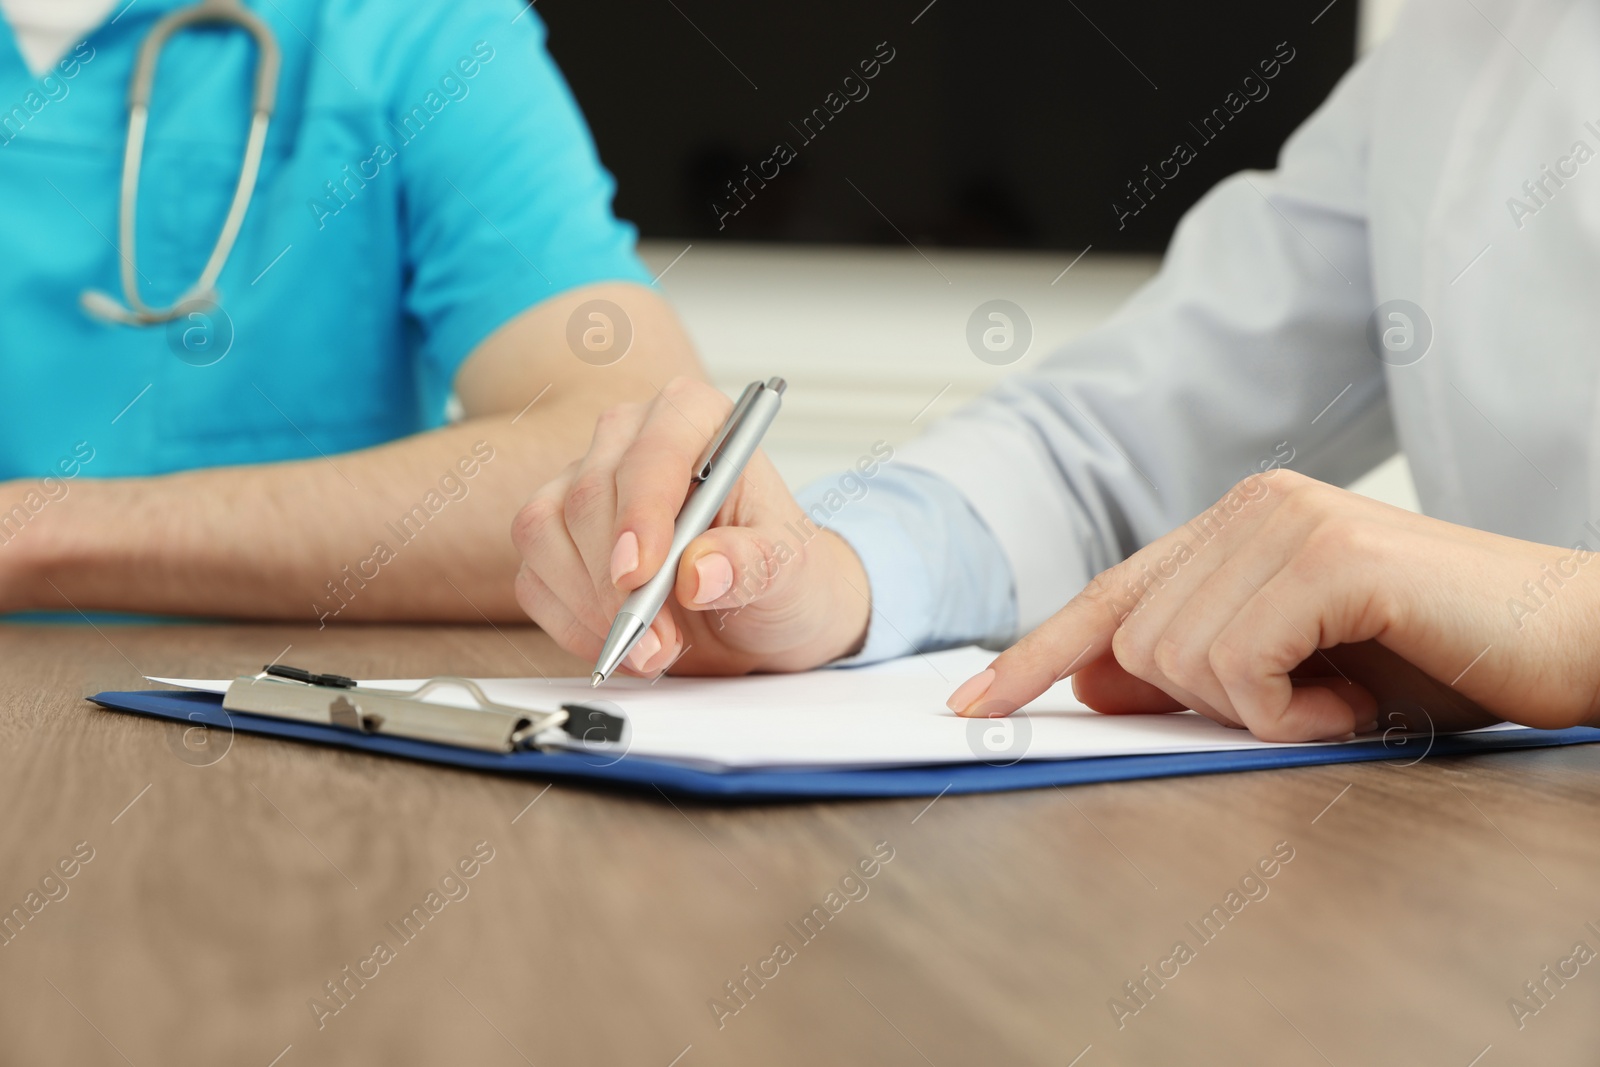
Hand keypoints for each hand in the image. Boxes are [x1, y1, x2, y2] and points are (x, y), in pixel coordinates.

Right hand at [512, 378, 870, 676]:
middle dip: (617, 583)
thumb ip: (754, 564)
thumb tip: (701, 572)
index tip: (641, 574)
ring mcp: (582, 485)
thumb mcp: (793, 572)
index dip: (641, 513)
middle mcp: (629, 440)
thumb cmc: (782, 573)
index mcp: (694, 417)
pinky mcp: (555, 538)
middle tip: (660, 640)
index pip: (652, 452)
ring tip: (653, 650)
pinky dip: (573, 625)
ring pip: (544, 533)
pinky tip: (622, 644)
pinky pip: (534, 579)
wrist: (761, 615)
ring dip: (591, 607)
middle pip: (589, 495)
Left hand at [947, 469, 1599, 740]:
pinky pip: (1239, 669)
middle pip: (1132, 644)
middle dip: (1208, 703)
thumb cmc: (1438, 658)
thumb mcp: (1295, 673)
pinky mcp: (1328, 554)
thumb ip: (1195, 666)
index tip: (972, 705)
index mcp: (1234, 524)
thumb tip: (1089, 684)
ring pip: (1175, 661)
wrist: (1575, 641)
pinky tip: (1359, 693)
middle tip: (1309, 698)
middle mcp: (1249, 506)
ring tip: (1344, 690)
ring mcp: (1286, 521)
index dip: (1033, 655)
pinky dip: (1295, 713)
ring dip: (1262, 712)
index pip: (1106, 597)